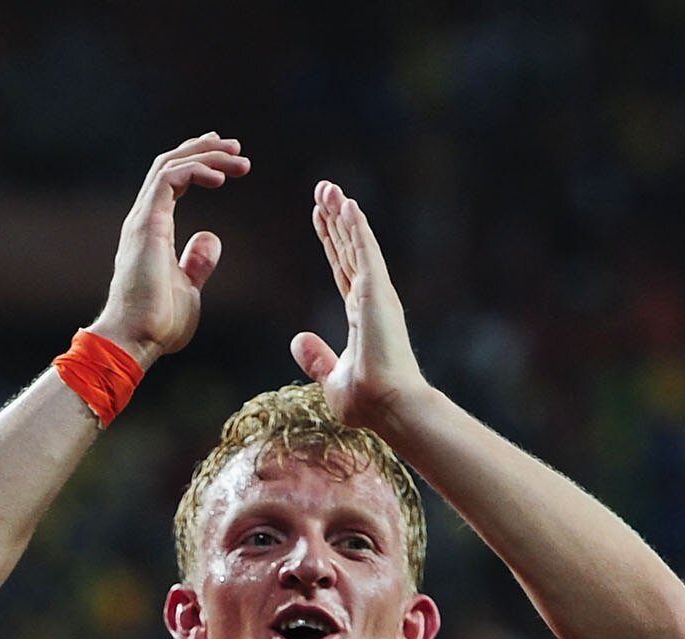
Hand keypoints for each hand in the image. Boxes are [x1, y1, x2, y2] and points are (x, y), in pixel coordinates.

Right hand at [91, 134, 248, 370]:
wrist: (135, 340)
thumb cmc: (158, 324)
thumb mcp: (187, 288)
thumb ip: (196, 262)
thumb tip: (211, 238)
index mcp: (153, 229)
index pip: (173, 182)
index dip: (200, 165)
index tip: (228, 163)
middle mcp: (145, 217)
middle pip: (171, 164)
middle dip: (204, 150)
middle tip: (235, 147)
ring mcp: (143, 219)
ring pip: (171, 165)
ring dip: (206, 156)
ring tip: (238, 157)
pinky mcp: (147, 223)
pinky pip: (170, 179)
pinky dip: (196, 171)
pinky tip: (221, 178)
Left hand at [291, 182, 426, 431]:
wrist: (388, 406)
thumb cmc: (366, 402)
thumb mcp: (331, 379)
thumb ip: (316, 358)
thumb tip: (296, 340)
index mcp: (360, 315)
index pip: (341, 269)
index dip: (331, 241)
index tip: (320, 217)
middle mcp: (370, 299)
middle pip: (347, 249)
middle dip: (335, 218)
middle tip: (323, 189)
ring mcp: (375, 293)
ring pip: (355, 243)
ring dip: (343, 213)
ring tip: (329, 187)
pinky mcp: (378, 292)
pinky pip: (365, 251)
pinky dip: (357, 226)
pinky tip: (348, 203)